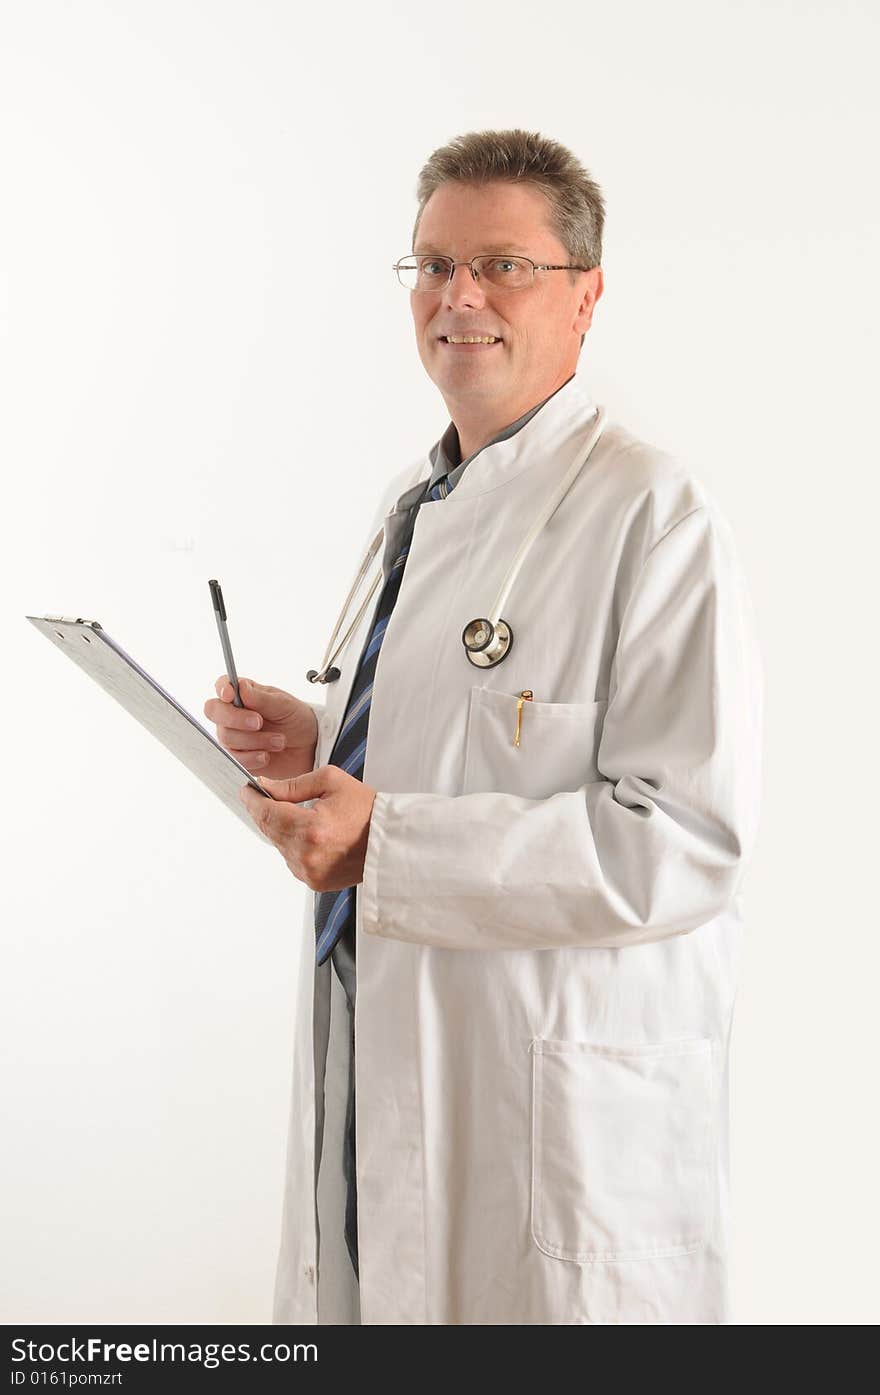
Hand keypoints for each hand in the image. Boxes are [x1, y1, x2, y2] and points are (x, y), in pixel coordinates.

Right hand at [203, 676, 317, 780]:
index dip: (222, 689)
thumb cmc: (296, 720)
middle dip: (236, 718)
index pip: (223, 686)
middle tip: (259, 722)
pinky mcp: (238, 757)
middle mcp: (234, 714)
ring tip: (279, 741)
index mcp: (244, 695)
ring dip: (255, 741)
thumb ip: (261, 698)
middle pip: (214, 711)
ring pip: (227, 737)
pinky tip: (267, 756)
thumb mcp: (284, 705)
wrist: (309, 748)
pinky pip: (234, 759)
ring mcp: (234, 736)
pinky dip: (252, 758)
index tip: (230, 695)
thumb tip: (241, 687)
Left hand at [238, 765, 377, 891]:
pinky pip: (292, 860)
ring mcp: (310, 873)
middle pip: (269, 830)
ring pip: (279, 846)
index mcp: (311, 829)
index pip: (267, 813)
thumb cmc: (367, 810)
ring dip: (282, 830)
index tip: (247, 790)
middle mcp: (307, 856)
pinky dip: (295, 846)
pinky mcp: (315, 882)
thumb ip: (292, 785)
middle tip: (267, 796)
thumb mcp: (331, 781)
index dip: (253, 800)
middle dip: (266, 811)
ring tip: (301, 816)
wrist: (390, 841)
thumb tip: (265, 787)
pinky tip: (311, 834)